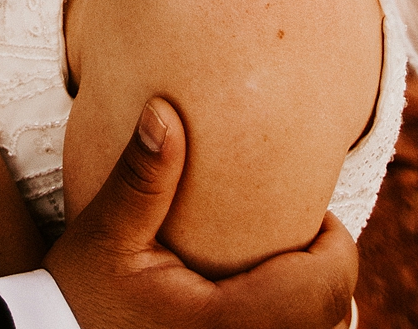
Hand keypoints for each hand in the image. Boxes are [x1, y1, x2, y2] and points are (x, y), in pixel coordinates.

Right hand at [47, 97, 357, 328]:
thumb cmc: (82, 296)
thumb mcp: (107, 233)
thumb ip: (143, 177)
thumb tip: (165, 110)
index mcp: (226, 323)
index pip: (325, 287)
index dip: (333, 241)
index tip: (304, 209)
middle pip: (335, 315)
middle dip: (327, 267)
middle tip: (294, 229)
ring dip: (314, 300)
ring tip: (280, 261)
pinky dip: (293, 320)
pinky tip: (262, 296)